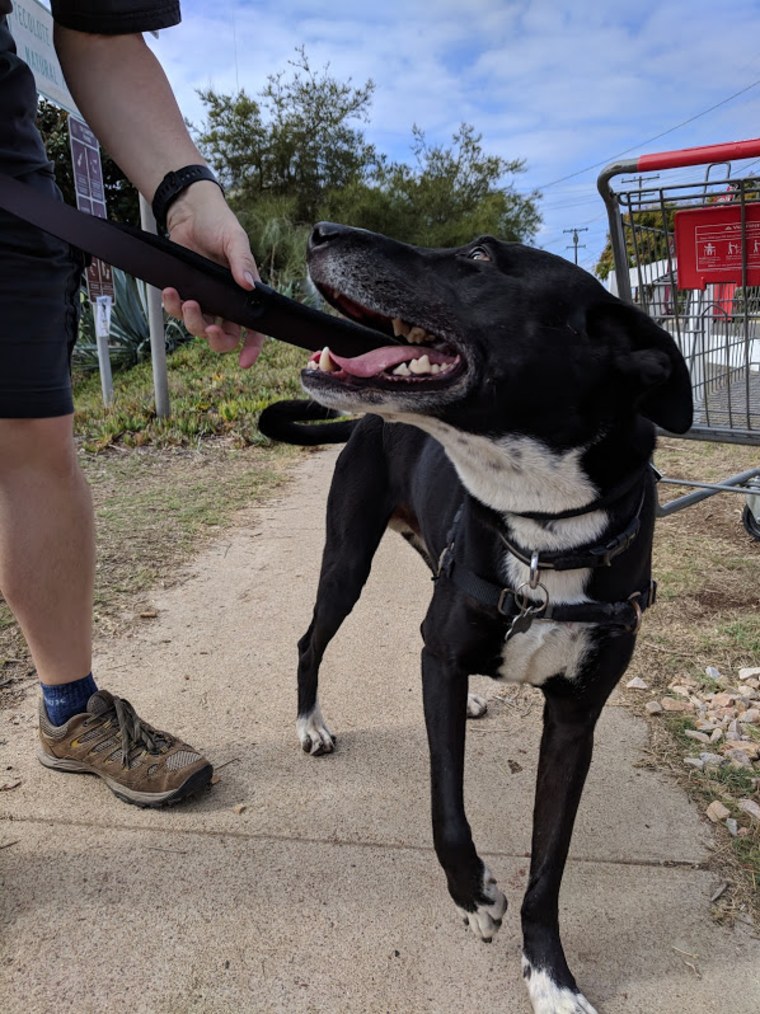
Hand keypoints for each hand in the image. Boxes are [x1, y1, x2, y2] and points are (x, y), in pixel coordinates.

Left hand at [161, 181, 264, 367]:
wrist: (189, 212)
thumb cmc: (219, 223)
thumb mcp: (235, 239)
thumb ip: (243, 263)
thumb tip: (250, 286)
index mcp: (245, 294)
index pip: (254, 329)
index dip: (252, 348)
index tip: (245, 362)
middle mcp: (226, 302)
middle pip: (226, 337)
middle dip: (216, 341)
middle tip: (208, 330)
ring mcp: (205, 300)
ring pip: (200, 328)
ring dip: (192, 322)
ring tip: (187, 301)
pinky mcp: (185, 292)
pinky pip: (178, 312)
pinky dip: (172, 307)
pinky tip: (171, 292)